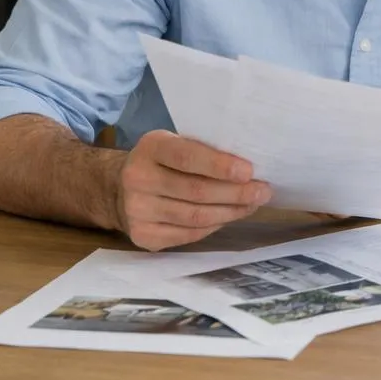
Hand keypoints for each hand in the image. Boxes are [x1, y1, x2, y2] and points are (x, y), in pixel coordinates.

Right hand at [113, 130, 271, 249]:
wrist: (117, 188)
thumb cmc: (161, 161)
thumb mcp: (174, 143)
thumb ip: (203, 151)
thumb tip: (249, 169)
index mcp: (150, 148)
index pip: (188, 158)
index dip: (220, 166)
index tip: (249, 171)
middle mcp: (138, 179)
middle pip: (196, 191)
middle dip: (236, 193)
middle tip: (263, 191)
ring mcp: (138, 211)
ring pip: (196, 217)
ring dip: (230, 212)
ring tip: (252, 205)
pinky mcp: (143, 236)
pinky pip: (189, 234)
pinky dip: (214, 226)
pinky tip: (229, 217)